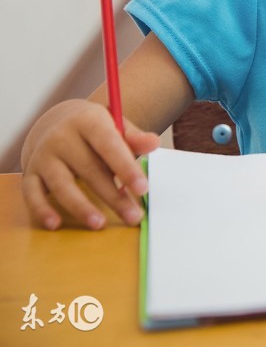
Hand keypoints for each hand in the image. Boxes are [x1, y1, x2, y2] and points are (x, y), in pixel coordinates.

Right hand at [21, 99, 159, 229]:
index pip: (109, 145)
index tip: (142, 189)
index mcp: (88, 121)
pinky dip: (42, 210)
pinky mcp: (30, 172)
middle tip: (133, 216)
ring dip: (81, 207)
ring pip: (62, 185)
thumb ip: (134, 137)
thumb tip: (154, 143)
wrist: (55, 122)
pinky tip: (55, 224)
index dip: (126, 168)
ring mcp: (43, 155)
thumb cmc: (95, 130)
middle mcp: (61, 137)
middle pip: (89, 170)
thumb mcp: (115, 125)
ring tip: (99, 224)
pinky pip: (32, 194)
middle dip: (113, 196)